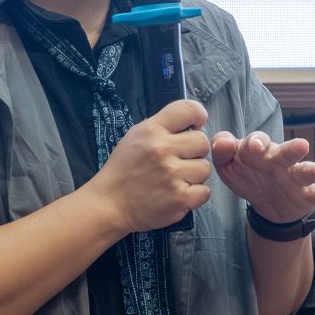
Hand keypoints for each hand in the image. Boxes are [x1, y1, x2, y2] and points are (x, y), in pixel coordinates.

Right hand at [87, 98, 212, 235]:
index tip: (196, 125)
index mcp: (151, 130)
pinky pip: (205, 191)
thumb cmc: (123, 170)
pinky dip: (195, 194)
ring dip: (194, 175)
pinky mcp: (180, 198)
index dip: (198, 116)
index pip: (188, 109)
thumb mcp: (135, 137)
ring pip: (205, 167)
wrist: (109, 204)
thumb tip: (193, 123)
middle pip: (202, 141)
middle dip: (194, 151)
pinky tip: (178, 193)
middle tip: (179, 160)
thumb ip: (162, 127)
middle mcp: (162, 149)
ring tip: (176, 179)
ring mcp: (172, 175)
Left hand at [209, 131, 314, 225]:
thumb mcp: (229, 166)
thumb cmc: (248, 176)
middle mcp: (280, 160)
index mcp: (260, 151)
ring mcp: (296, 177)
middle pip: (286, 152)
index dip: (254, 144)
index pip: (257, 143)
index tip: (252, 147)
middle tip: (300, 146)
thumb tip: (223, 141)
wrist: (266, 204)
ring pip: (306, 170)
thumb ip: (222, 152)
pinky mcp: (308, 194)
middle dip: (292, 149)